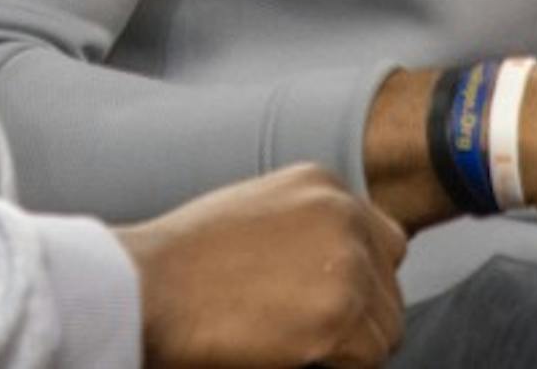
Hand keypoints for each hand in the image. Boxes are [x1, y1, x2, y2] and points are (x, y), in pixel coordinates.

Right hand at [117, 164, 406, 368]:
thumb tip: (339, 270)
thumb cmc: (183, 260)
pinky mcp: (337, 314)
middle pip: (390, 287)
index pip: (384, 243)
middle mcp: (344, 215)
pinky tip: (290, 352)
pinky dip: (337, 365)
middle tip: (305, 331)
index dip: (362, 281)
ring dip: (351, 344)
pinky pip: (368, 357)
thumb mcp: (257, 213)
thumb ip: (308, 228)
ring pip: (386, 327)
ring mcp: (345, 263)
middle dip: (359, 316)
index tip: (328, 303)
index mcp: (324, 185)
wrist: (146, 286)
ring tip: (293, 340)